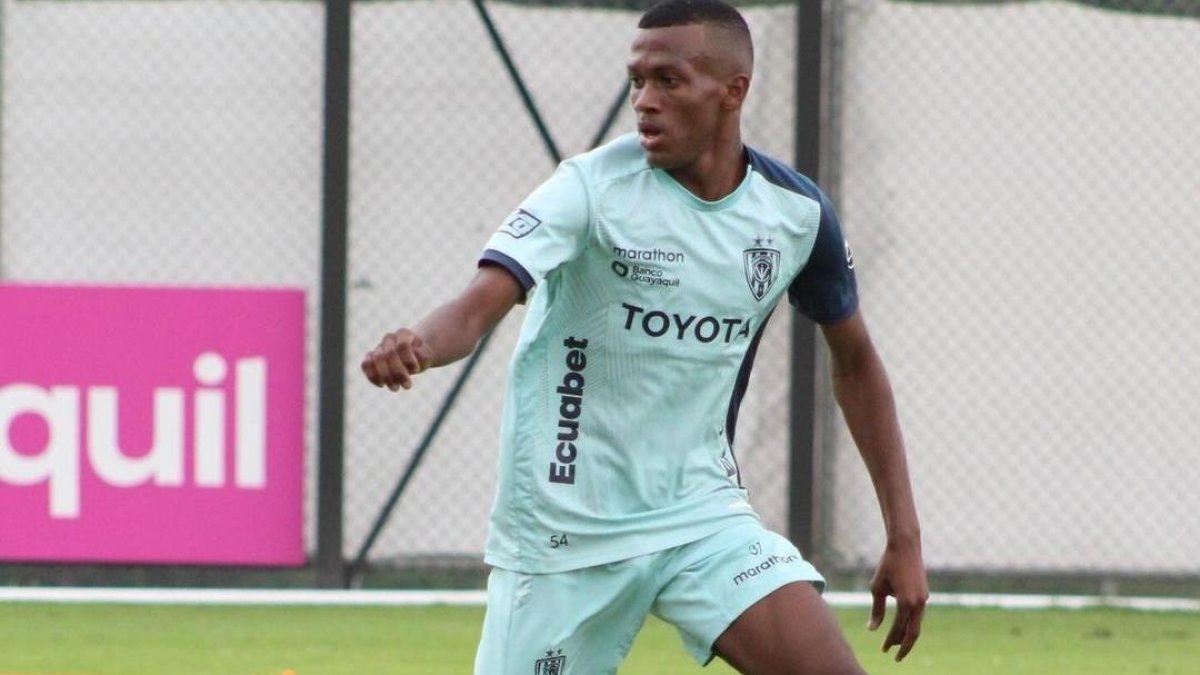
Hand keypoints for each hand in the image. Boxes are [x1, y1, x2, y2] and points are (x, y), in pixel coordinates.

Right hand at [361, 328, 433, 390]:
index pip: (402, 345)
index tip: (416, 370)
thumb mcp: (426, 356)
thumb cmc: (420, 357)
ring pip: (376, 359)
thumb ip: (423, 355)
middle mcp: (389, 338)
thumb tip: (416, 355)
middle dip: (398, 372)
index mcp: (404, 334)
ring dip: (386, 377)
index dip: (408, 359)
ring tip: (395, 388)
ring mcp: (378, 347)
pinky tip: (381, 385)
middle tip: (407, 386)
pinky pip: (365, 364)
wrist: (412, 356)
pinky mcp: (370, 357)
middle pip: (389, 353)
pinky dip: (372, 376)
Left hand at [868, 541, 928, 661]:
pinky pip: (918, 614)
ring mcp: (924, 599)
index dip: (890, 641)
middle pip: (913, 632)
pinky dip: (911, 623)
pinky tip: (902, 626)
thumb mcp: (877, 587)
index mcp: (906, 602)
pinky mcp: (925, 594)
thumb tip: (872, 629)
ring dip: (907, 635)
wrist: (905, 546)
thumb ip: (876, 610)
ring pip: (917, 624)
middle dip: (904, 646)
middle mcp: (918, 603)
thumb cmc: (888, 565)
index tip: (883, 650)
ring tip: (896, 643)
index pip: (897, 628)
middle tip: (896, 658)